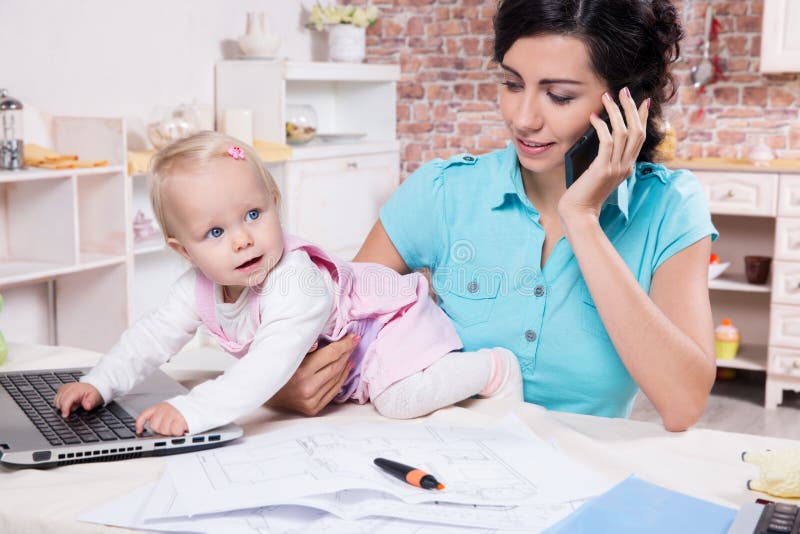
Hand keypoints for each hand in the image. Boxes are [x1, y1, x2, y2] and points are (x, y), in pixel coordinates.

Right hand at [53, 382, 101, 416]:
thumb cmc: (94, 393)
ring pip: (57, 399)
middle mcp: (69, 387)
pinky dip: (60, 402)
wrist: (93, 387)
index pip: (67, 399)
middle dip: (64, 408)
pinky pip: (57, 398)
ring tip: (72, 405)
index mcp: (77, 389)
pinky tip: (68, 403)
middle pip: (60, 400)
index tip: (65, 415)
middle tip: (72, 410)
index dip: (65, 408)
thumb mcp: (96, 398)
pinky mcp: (62, 388)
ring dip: (62, 405)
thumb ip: (90, 403)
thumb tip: (87, 406)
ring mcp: (65, 387)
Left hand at [135, 402, 187, 435]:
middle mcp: (165, 408)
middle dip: (161, 430)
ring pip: (164, 430)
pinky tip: (181, 427)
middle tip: (170, 427)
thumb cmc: (186, 410)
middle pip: (154, 425)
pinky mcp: (180, 419)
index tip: (139, 430)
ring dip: (171, 431)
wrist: (200, 405)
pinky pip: (174, 431)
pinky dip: (178, 432)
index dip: (140, 423)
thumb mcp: (171, 409)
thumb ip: (161, 415)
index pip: (145, 414)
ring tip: (177, 426)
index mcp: (161, 406)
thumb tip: (153, 426)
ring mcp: (172, 413)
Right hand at [268, 334, 358, 415]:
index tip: (353, 337)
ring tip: (350, 354)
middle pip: (336, 366)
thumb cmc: (275, 366)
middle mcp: (308, 388)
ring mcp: (311, 400)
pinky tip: (345, 368)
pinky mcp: (313, 409)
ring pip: (336, 378)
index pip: (331, 354)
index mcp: (301, 371)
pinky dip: (341, 379)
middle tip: (354, 342)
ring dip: (346, 364)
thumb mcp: (288, 352)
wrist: (262, 391)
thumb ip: (306, 346)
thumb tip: (325, 339)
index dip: (344, 344)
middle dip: (347, 352)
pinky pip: (333, 391)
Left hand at [559, 87, 649, 220]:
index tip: (643, 100)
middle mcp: (625, 166)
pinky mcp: (603, 169)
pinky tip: (593, 117)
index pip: (640, 137)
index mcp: (627, 167)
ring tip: (607, 97)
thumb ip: (605, 158)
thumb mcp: (599, 174)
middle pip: (636, 130)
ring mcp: (616, 168)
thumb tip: (601, 135)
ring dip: (615, 112)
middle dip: (631, 108)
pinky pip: (606, 141)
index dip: (642, 118)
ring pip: (623, 132)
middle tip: (624, 91)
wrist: (579, 214)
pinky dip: (601, 126)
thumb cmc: (584, 194)